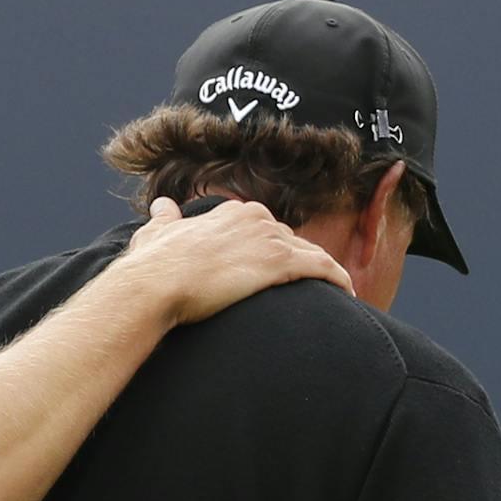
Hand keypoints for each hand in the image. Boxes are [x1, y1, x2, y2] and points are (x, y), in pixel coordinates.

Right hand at [123, 196, 352, 325]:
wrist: (156, 285)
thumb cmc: (153, 267)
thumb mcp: (156, 235)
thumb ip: (164, 219)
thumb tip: (161, 206)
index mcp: (230, 214)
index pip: (264, 231)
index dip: (272, 253)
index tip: (277, 272)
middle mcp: (255, 218)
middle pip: (290, 241)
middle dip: (299, 263)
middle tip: (309, 288)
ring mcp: (269, 238)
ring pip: (309, 253)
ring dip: (323, 273)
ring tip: (334, 294)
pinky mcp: (279, 263)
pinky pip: (322, 267)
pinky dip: (337, 279)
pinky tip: (347, 293)